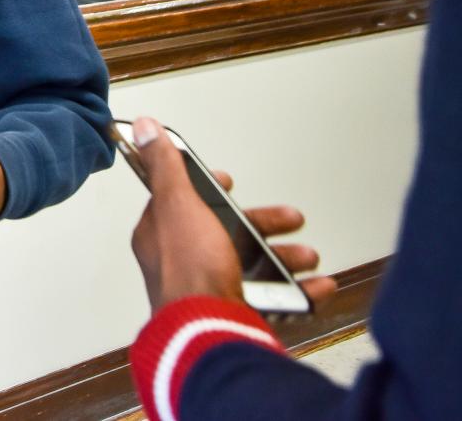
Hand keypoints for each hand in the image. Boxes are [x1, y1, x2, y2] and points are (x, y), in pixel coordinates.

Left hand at [129, 116, 338, 312]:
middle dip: (263, 223)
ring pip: (252, 265)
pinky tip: (317, 286)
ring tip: (307, 257)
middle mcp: (182, 262)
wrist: (209, 332)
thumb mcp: (178, 204)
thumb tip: (144, 128)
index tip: (228, 181)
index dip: (208, 188)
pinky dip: (298, 291)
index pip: (181, 201)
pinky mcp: (235, 314)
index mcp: (162, 234)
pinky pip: (273, 298)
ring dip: (285, 257)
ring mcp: (209, 289)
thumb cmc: (190, 270)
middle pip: (226, 232)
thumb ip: (166, 167)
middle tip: (290, 218)